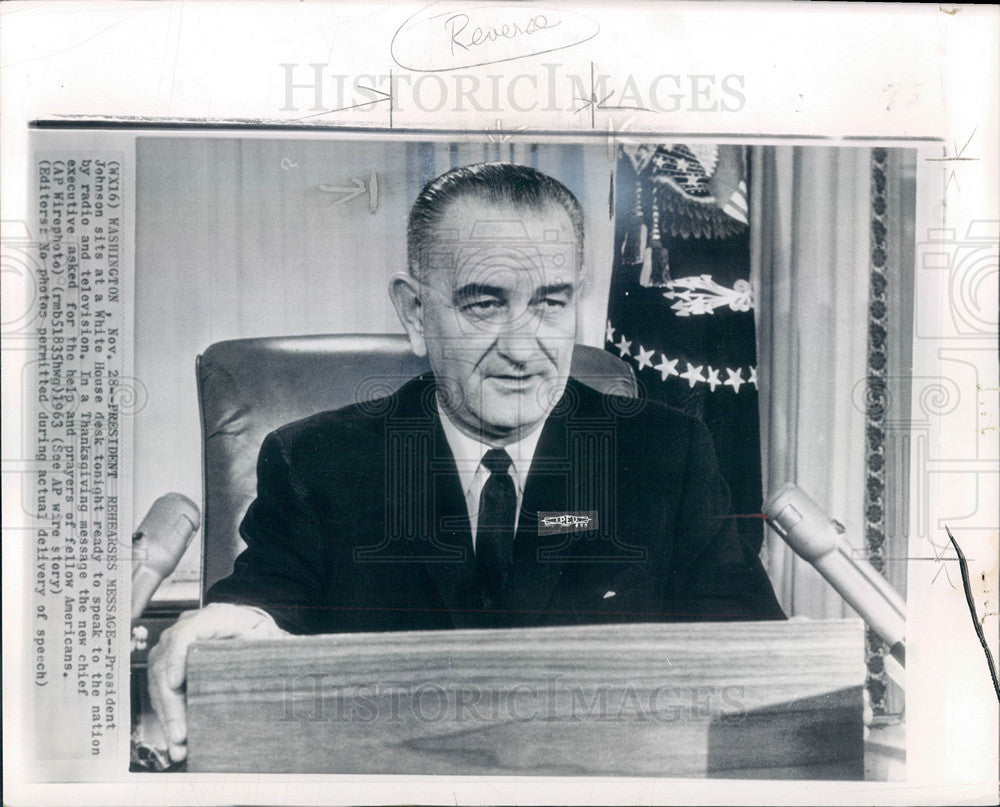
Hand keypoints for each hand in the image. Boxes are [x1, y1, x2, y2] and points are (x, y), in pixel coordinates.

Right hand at [147, 602, 286, 761]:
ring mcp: (175, 647)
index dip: (176, 658)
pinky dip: (169, 716)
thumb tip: (273, 653)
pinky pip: (162, 691)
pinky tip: (177, 740)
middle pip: (166, 664)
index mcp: (212, 617)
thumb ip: (264, 642)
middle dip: (170, 703)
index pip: (186, 633)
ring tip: (179, 745)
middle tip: (180, 733)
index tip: (174, 683)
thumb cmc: (257, 630)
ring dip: (167, 716)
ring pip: (159, 682)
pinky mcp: (171, 665)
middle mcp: (187, 629)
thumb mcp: (265, 633)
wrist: (249, 628)